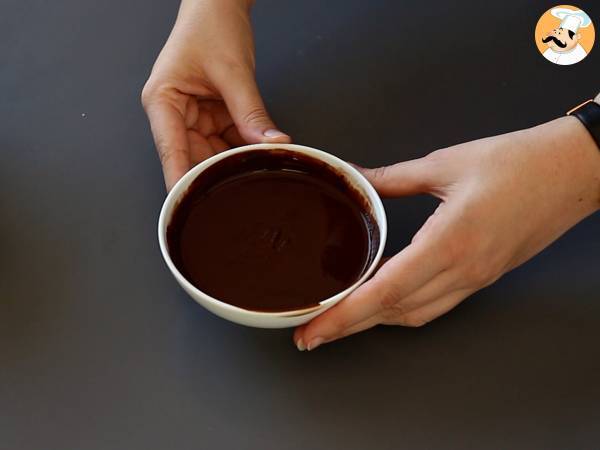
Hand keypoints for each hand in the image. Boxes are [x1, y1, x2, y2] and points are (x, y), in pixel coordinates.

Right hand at [141, 0, 289, 190]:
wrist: (219, 4)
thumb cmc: (210, 25)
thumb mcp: (233, 71)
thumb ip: (250, 112)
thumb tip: (271, 145)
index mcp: (162, 101)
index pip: (171, 152)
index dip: (182, 182)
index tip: (193, 208)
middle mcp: (173, 114)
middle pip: (192, 158)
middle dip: (217, 174)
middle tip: (242, 191)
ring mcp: (193, 117)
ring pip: (213, 153)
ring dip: (234, 162)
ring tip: (256, 174)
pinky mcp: (211, 116)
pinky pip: (227, 141)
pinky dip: (243, 148)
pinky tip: (259, 157)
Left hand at [295, 117, 599, 350]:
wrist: (573, 171)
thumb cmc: (518, 162)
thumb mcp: (446, 164)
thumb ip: (392, 177)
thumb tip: (357, 176)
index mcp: (451, 241)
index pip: (385, 291)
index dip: (344, 315)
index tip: (313, 329)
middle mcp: (464, 270)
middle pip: (394, 313)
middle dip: (347, 328)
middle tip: (309, 335)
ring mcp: (476, 278)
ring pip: (415, 315)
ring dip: (374, 321)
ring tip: (339, 320)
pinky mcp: (483, 276)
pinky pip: (435, 305)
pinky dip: (402, 309)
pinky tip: (382, 301)